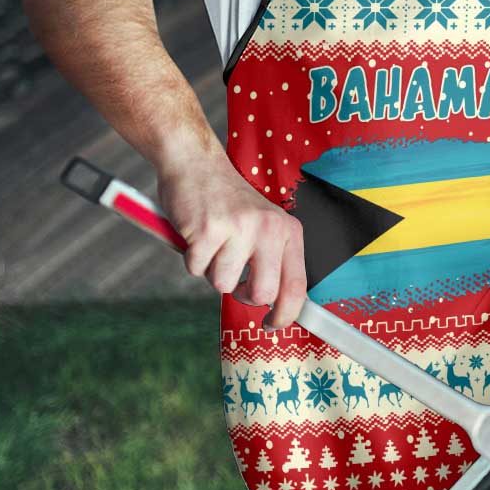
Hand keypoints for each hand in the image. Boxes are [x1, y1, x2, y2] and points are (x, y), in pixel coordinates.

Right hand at [156, 153, 306, 329]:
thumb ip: (273, 261)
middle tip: (234, 280)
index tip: (272, 325)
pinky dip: (192, 259)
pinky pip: (196, 270)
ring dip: (212, 271)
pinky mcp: (208, 230)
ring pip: (223, 285)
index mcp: (288, 230)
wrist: (196, 164)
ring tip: (213, 244)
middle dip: (243, 296)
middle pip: (263, 293)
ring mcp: (239, 228)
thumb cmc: (228, 203)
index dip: (286, 314)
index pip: (297, 285)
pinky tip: (197, 235)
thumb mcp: (264, 226)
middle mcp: (269, 229)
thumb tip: (277, 307)